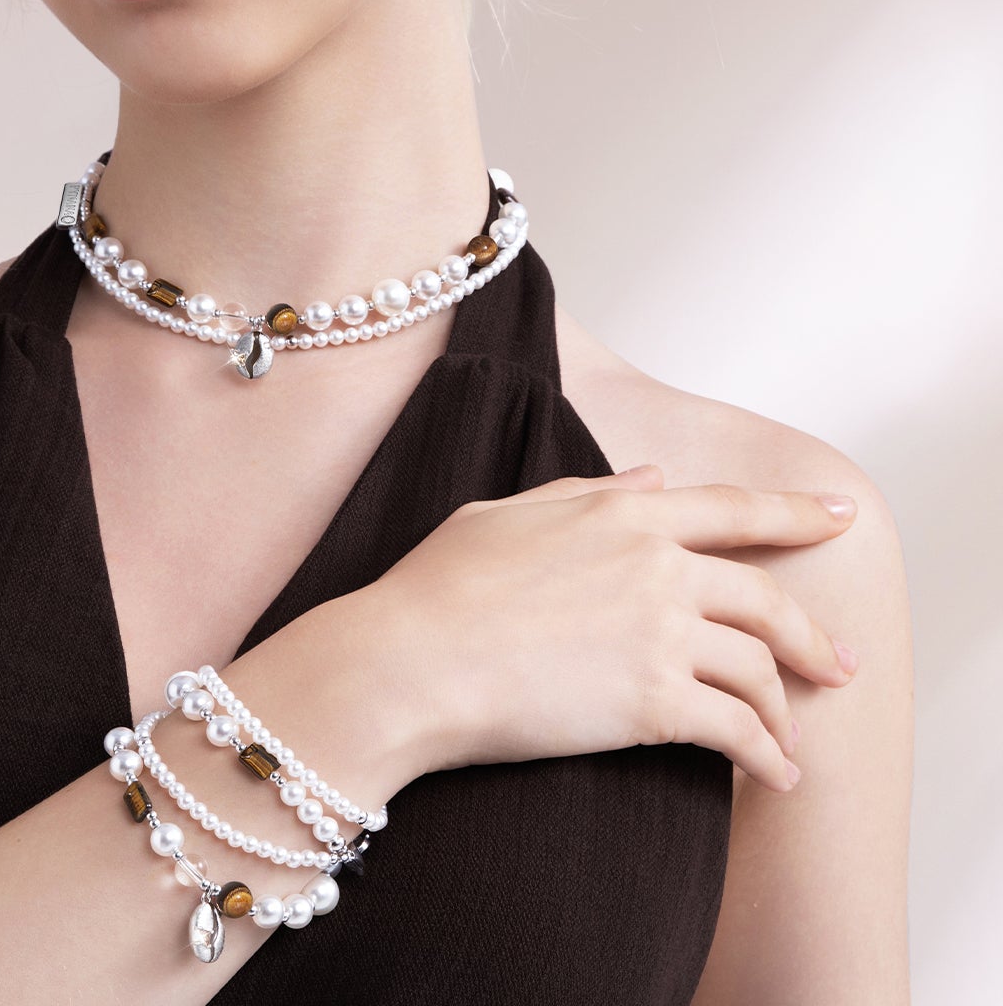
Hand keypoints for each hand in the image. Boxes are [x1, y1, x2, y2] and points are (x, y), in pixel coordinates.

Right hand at [365, 465, 859, 792]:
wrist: (412, 659)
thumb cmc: (440, 585)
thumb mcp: (507, 513)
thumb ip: (587, 490)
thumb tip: (652, 478)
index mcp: (622, 512)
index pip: (734, 509)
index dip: (798, 511)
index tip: (841, 516)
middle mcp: (656, 564)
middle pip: (767, 599)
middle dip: (815, 637)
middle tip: (841, 664)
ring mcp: (660, 632)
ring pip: (758, 669)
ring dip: (784, 710)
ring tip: (789, 738)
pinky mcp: (654, 701)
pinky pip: (738, 731)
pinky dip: (767, 757)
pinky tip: (775, 775)